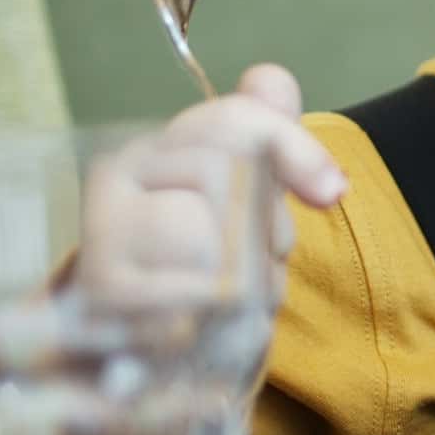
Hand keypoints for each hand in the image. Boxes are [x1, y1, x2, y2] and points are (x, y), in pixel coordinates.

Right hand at [78, 65, 345, 308]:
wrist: (137, 354)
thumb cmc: (201, 269)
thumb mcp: (242, 199)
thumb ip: (262, 135)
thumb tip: (270, 80)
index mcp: (150, 150)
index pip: (232, 121)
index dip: (294, 150)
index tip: (333, 192)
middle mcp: (113, 181)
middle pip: (226, 174)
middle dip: (267, 227)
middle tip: (257, 260)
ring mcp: (102, 237)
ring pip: (212, 233)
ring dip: (250, 276)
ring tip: (232, 296)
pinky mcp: (106, 295)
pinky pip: (199, 292)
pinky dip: (227, 315)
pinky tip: (209, 325)